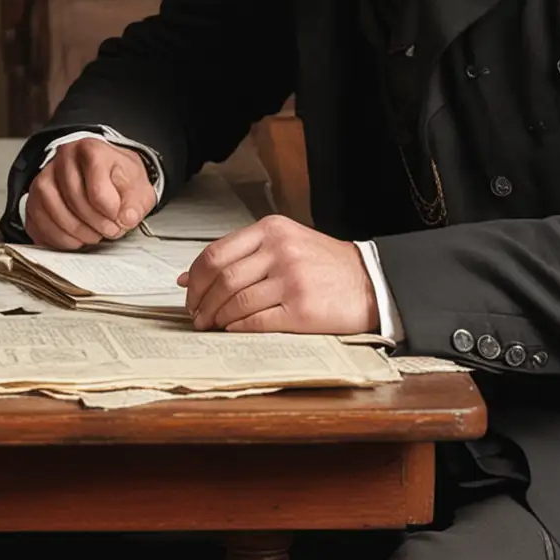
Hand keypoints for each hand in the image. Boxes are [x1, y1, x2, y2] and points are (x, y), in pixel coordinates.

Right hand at [24, 138, 157, 249]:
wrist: (102, 174)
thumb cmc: (117, 179)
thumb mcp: (138, 187)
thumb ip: (136, 203)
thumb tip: (126, 219)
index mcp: (92, 149)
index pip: (97, 188)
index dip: (111, 212)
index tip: (120, 219)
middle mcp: (63, 158)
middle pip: (73, 198)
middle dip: (94, 223)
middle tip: (109, 231)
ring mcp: (44, 177)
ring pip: (50, 209)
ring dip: (74, 231)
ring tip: (93, 236)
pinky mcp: (33, 197)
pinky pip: (37, 222)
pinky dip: (56, 237)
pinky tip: (75, 239)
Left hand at [179, 215, 375, 333]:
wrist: (370, 282)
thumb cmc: (325, 265)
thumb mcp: (284, 243)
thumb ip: (240, 255)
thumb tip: (190, 277)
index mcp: (271, 230)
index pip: (216, 253)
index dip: (196, 278)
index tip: (190, 293)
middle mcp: (280, 250)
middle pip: (222, 278)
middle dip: (202, 302)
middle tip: (196, 315)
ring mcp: (291, 279)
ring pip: (235, 301)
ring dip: (217, 318)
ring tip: (212, 325)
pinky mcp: (302, 309)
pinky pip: (256, 320)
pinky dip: (238, 327)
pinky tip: (233, 329)